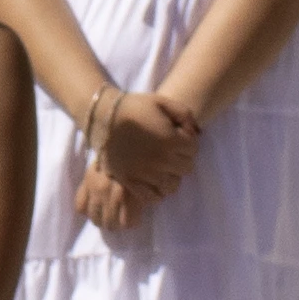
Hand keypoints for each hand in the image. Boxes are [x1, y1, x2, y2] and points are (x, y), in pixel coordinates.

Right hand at [91, 89, 201, 207]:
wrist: (103, 117)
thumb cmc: (134, 106)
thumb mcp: (163, 101)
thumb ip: (185, 114)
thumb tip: (195, 133)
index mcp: (170, 139)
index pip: (193, 149)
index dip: (188, 141)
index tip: (177, 136)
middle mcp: (160, 160)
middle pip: (186, 168)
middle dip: (181, 158)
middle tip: (169, 151)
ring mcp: (145, 173)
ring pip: (172, 185)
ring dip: (171, 176)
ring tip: (162, 166)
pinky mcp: (130, 182)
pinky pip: (152, 197)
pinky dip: (156, 192)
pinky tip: (153, 180)